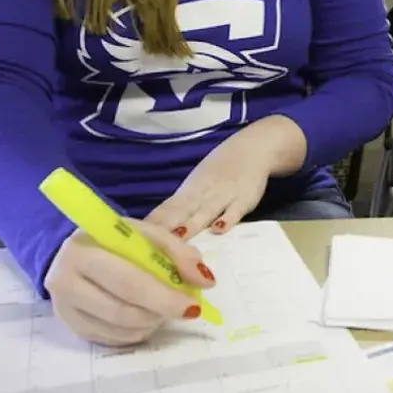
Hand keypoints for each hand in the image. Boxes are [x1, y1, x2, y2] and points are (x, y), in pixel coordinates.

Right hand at [45, 218, 214, 346]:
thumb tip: (205, 281)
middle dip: (161, 312)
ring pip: (119, 329)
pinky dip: (136, 332)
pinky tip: (144, 316)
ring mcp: (64, 309)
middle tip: (186, 311)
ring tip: (162, 308)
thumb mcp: (145, 234)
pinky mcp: (70, 327)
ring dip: (151, 323)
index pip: (128, 280)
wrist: (71, 251)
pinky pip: (112, 340)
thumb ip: (177, 252)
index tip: (193, 305)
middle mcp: (65, 282)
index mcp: (83, 251)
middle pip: (122, 310)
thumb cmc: (113, 240)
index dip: (163, 296)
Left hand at [145, 130, 274, 239]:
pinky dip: (227, 219)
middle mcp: (203, 193)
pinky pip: (235, 210)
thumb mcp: (198, 183)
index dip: (154, 221)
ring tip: (179, 238)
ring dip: (192, 225)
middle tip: (154, 243)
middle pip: (183, 211)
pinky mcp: (244, 200)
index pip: (168, 207)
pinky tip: (219, 229)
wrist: (253, 149)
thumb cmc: (221, 169)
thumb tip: (155, 226)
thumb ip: (181, 205)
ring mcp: (224, 196)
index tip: (139, 236)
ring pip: (206, 212)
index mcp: (189, 190)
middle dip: (168, 227)